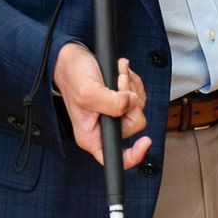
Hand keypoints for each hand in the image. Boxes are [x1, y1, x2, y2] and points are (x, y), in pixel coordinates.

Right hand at [52, 43, 151, 168]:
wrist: (72, 60)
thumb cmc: (73, 76)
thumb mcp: (88, 91)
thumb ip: (111, 102)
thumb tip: (132, 103)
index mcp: (92, 136)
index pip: (114, 158)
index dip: (133, 155)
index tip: (145, 142)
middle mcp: (104, 128)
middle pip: (135, 123)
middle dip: (131, 98)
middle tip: (118, 81)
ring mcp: (114, 114)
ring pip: (138, 106)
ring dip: (131, 86)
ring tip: (116, 74)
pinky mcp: (121, 101)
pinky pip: (138, 95)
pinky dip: (133, 82)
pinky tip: (121, 73)